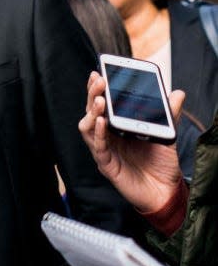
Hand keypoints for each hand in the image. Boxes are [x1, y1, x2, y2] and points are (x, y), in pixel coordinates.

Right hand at [78, 71, 183, 212]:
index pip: (102, 105)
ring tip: (100, 100)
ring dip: (92, 112)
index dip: (97, 90)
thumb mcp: (166, 135)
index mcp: (116, 128)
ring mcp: (105, 150)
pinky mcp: (107, 165)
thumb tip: (177, 93)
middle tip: (98, 80)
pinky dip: (98, 133)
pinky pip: (98, 147)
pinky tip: (101, 122)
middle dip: (92, 95)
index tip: (98, 73)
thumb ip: (168, 114)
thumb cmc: (161, 165)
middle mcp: (107, 137)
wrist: (165, 193)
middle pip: (91, 112)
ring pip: (88, 128)